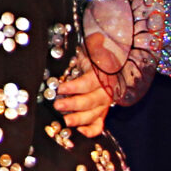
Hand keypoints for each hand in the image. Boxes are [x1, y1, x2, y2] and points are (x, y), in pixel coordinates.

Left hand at [55, 0, 135, 134]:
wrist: (113, 62)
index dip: (74, 87)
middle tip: (57, 105)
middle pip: (91, 101)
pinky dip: (91, 130)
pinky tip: (79, 132)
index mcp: (103, 73)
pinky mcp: (103, 111)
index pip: (88, 82)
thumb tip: (81, 39)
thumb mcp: (89, 47)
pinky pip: (100, 125)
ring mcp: (105, 103)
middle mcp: (106, 90)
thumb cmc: (95, 54)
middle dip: (73, 104)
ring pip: (95, 115)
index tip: (59, 87)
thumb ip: (85, 47)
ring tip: (64, 122)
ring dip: (79, 120)